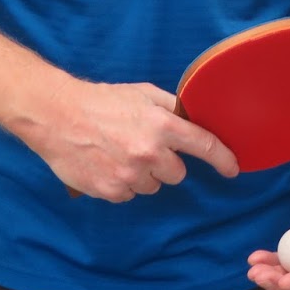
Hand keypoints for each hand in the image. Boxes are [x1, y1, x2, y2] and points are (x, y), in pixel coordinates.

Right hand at [31, 79, 238, 201]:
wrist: (57, 116)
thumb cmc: (101, 101)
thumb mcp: (143, 93)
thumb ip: (171, 108)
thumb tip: (193, 120)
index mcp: (161, 125)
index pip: (203, 145)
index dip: (222, 158)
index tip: (233, 169)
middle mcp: (149, 153)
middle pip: (177, 174)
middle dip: (165, 163)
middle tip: (143, 146)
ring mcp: (129, 175)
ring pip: (152, 186)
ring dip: (143, 174)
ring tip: (120, 153)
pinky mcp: (110, 191)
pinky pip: (129, 195)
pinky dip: (122, 184)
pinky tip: (108, 164)